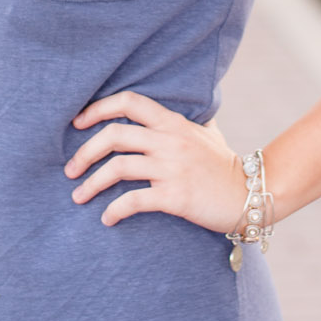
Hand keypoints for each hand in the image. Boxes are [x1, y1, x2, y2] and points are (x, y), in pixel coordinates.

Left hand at [62, 91, 248, 233]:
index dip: (97, 108)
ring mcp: (172, 168)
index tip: (77, 123)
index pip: (129, 101)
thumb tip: (162, 111)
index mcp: (172, 122)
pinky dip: (114, 210)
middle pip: (113, 134)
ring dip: (91, 184)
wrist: (250, 194)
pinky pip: (133, 200)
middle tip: (69, 169)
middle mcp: (169, 140)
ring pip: (117, 168)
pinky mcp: (175, 196)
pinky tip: (107, 219)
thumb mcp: (205, 132)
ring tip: (78, 196)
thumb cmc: (223, 165)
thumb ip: (182, 120)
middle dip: (84, 151)